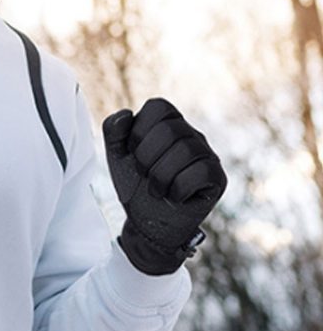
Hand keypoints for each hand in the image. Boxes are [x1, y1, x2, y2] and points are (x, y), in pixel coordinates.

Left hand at [103, 97, 226, 274]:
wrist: (146, 223)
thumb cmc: (134, 184)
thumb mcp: (116, 155)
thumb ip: (113, 130)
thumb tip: (127, 113)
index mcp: (168, 122)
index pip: (158, 106)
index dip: (138, 131)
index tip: (132, 153)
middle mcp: (191, 134)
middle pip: (171, 128)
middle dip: (146, 156)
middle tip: (143, 175)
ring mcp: (208, 155)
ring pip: (186, 150)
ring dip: (160, 176)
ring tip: (155, 190)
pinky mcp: (218, 178)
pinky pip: (201, 172)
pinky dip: (178, 189)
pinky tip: (173, 198)